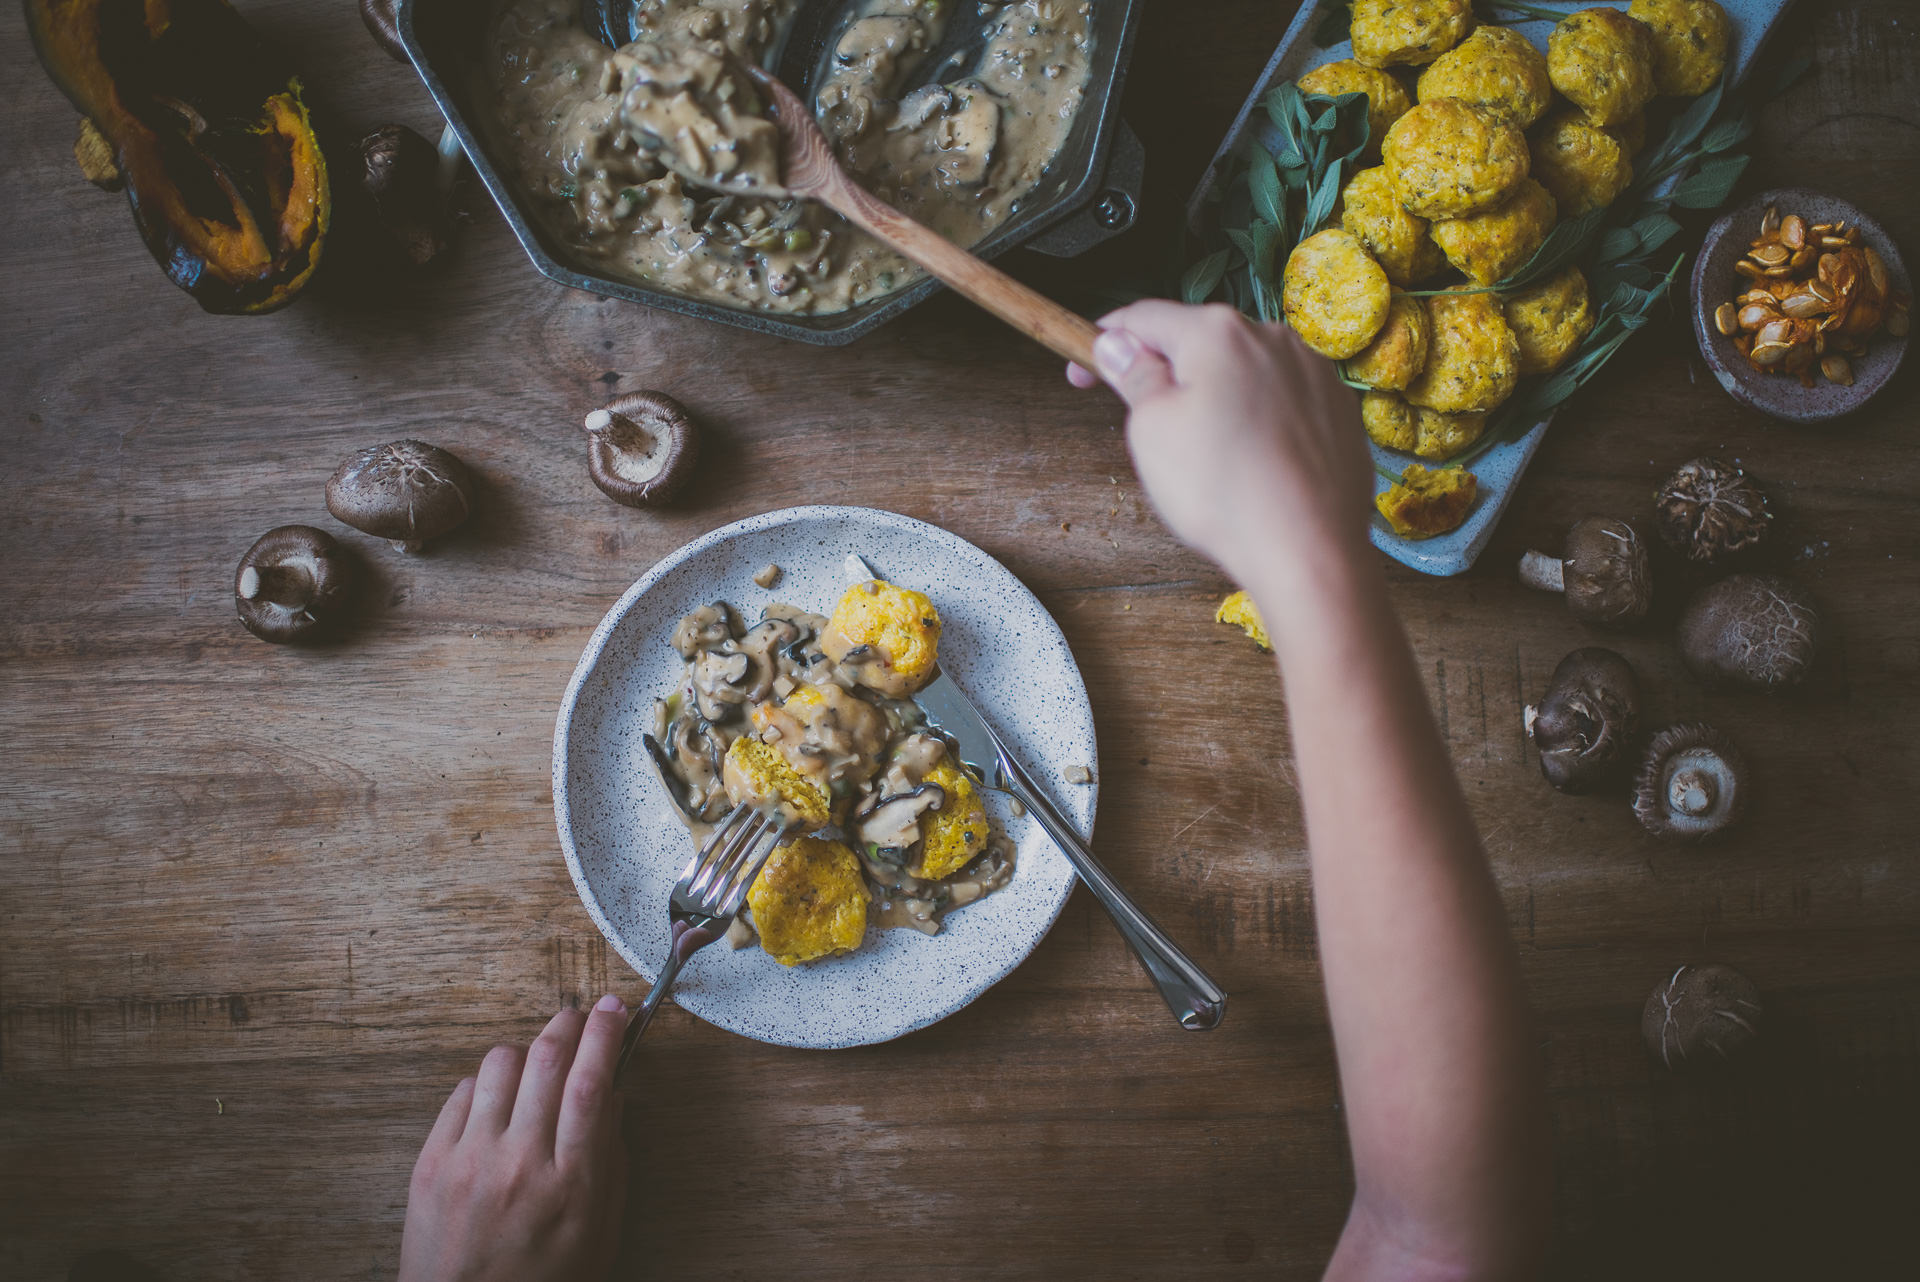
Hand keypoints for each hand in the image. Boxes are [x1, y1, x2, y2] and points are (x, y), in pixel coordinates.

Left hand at [399, 996, 628, 1281]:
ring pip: (500, 1065)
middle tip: (581, 1016)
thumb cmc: (542, 1281)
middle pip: (546, 1061)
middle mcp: (519, 1164)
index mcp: (570, 1185)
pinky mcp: (432, 1162)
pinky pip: (462, 1093)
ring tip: (538, 1071)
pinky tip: (499, 1106)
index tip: (614, 1010)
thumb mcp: (600, 1231)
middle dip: (569, 1023)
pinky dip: (487, 1086)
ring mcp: (470, 1160)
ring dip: (527, 1054)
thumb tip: (614, 1097)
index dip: (605, 1035)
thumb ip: (611, 1161)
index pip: (591, 1085)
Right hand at [1069, 301, 1372, 594]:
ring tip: (1205, 454)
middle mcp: (1271, 336)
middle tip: (1144, 423)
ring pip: (1244, 370)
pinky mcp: (1339, 407)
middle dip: (1166, 373)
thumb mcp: (1151, 430)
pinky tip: (1250, 461)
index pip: (1143, 318)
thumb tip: (1120, 346)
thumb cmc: (1223, 492)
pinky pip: (1282, 399)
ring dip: (1215, 395)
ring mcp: (1313, 370)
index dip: (1104, 342)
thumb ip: (1134, 376)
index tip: (1084, 369)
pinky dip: (1257, 418)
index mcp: (1217, 331)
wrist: (1310, 549)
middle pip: (1199, 341)